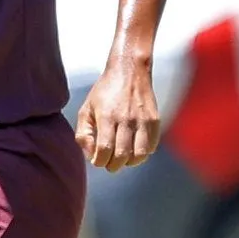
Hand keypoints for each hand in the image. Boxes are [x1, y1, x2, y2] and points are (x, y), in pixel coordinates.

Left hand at [76, 58, 160, 172]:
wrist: (130, 72)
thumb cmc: (104, 92)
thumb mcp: (86, 109)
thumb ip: (83, 133)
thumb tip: (90, 155)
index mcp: (107, 117)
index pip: (104, 149)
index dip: (99, 161)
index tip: (97, 161)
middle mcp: (126, 119)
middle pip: (122, 155)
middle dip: (113, 165)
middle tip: (108, 163)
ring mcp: (143, 120)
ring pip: (140, 155)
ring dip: (129, 162)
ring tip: (122, 158)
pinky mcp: (155, 120)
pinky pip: (151, 146)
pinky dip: (143, 154)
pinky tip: (134, 149)